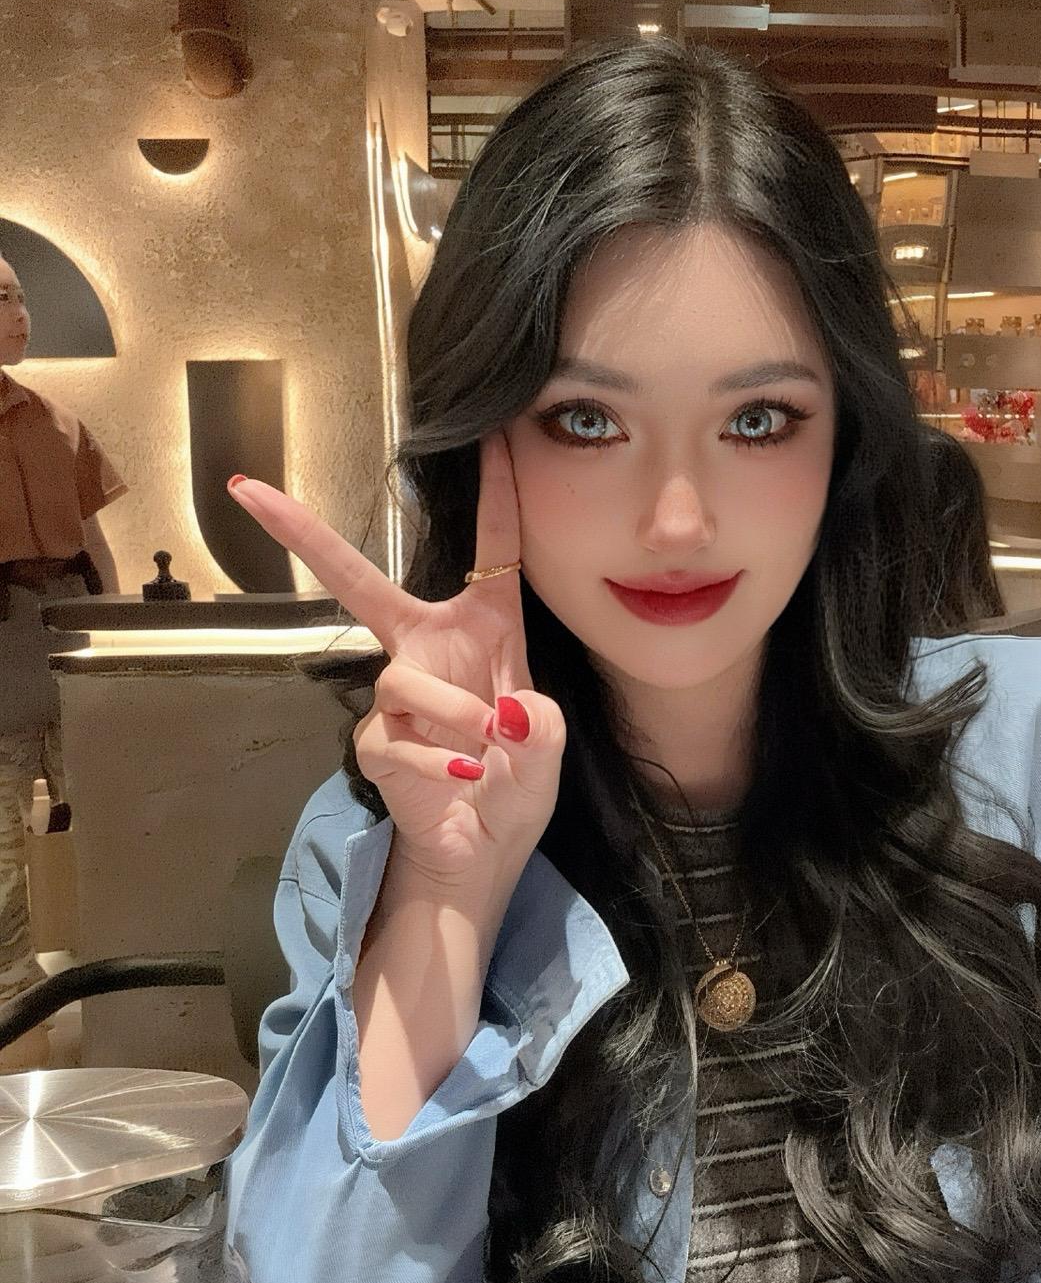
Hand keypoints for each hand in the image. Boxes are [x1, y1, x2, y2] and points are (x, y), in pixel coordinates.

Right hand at [227, 431, 564, 888]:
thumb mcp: (549, 750)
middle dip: (304, 535)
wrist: (483, 849)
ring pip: (404, 680)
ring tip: (487, 748)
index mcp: (485, 630)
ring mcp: (396, 695)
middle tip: (249, 491)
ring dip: (453, 714)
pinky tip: (464, 778)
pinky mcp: (376, 743)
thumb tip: (510, 715)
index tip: (495, 433)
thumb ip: (543, 728)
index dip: (497, 494)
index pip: (494, 551)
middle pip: (357, 581)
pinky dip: (437, 762)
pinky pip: (396, 738)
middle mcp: (429, 648)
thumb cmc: (515, 783)